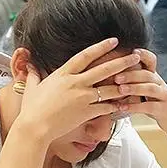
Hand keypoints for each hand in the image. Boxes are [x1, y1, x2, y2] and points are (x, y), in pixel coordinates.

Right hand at [16, 37, 136, 142]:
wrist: (34, 127)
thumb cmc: (31, 108)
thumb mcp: (32, 87)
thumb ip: (33, 73)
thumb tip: (28, 63)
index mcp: (64, 74)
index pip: (86, 55)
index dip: (101, 47)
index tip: (114, 40)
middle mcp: (76, 83)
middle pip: (104, 69)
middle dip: (122, 61)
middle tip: (135, 55)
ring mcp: (82, 98)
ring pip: (109, 88)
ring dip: (125, 83)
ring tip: (137, 79)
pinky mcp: (86, 113)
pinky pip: (106, 107)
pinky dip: (116, 105)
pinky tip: (125, 103)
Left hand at [113, 49, 166, 135]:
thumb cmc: (156, 102)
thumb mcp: (147, 89)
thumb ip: (134, 81)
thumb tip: (110, 73)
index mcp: (154, 76)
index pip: (151, 60)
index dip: (143, 54)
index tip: (132, 51)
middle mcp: (160, 83)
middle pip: (147, 74)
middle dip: (131, 74)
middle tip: (116, 77)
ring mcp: (163, 96)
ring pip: (150, 89)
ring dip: (134, 88)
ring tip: (120, 90)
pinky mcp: (163, 110)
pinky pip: (149, 107)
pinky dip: (135, 107)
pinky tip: (123, 107)